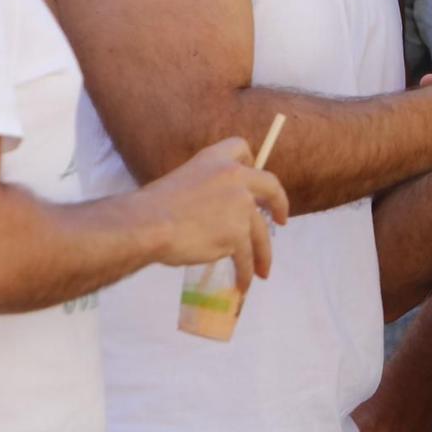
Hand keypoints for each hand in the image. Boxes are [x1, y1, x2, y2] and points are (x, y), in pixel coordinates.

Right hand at [137, 137, 288, 290]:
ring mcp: (240, 205)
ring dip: (263, 254)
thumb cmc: (154, 206)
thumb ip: (205, 188)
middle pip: (270, 188)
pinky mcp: (237, 233)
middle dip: (280, 204)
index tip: (252, 178)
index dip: (250, 161)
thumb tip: (213, 211)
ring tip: (261, 271)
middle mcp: (235, 177)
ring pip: (259, 233)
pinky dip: (245, 273)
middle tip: (282, 220)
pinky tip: (243, 284)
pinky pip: (245, 257)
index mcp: (215, 159)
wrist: (148, 224)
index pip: (242, 148)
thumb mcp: (182, 181)